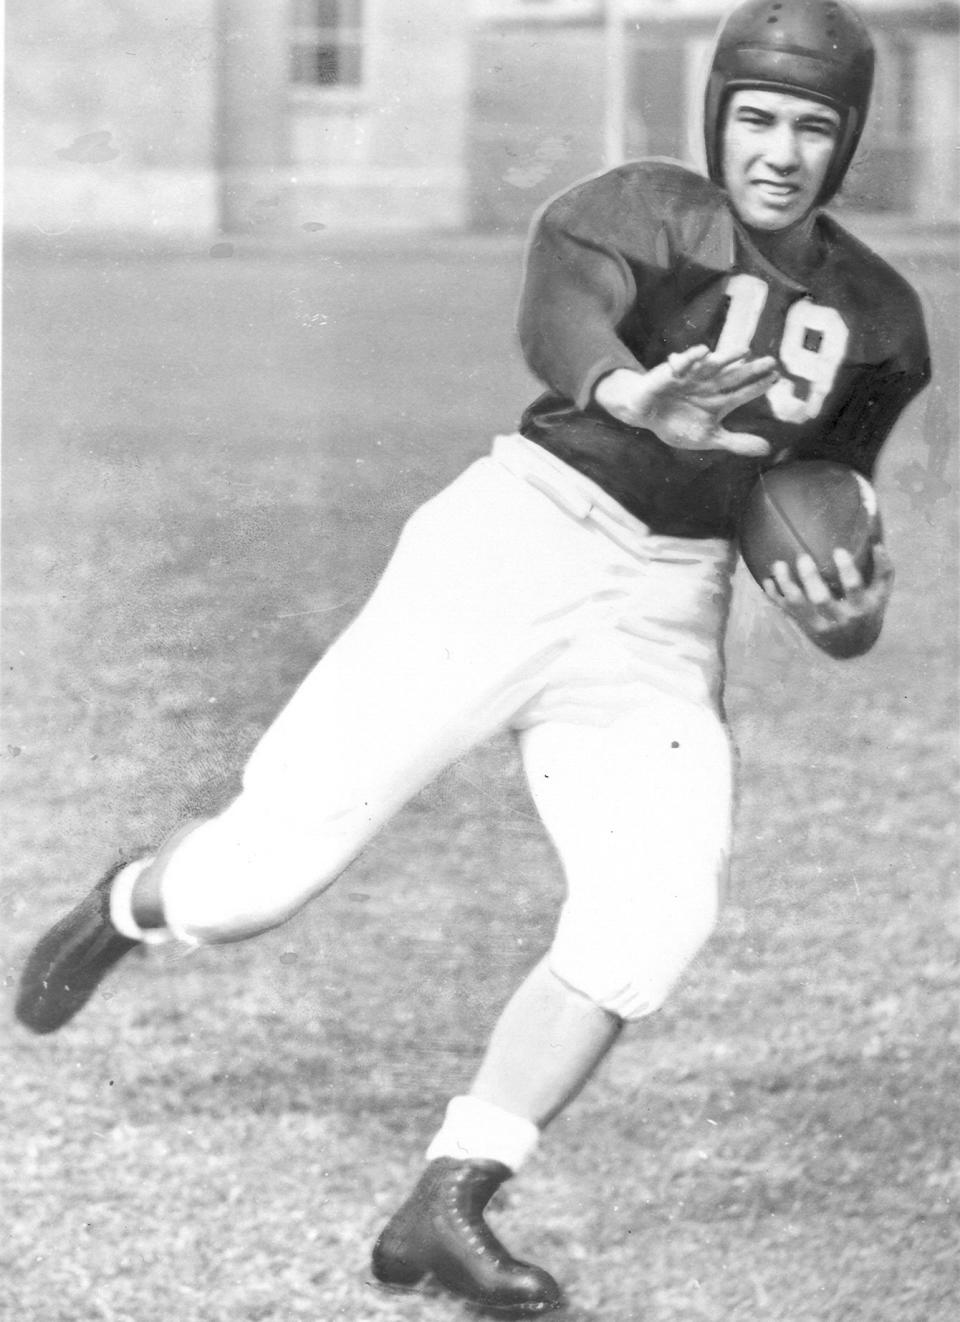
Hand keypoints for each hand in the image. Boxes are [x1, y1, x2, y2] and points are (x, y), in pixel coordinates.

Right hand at [593, 346, 778, 456]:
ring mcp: (692, 378)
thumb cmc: (677, 423)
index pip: (742, 393)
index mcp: (718, 401)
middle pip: (733, 377)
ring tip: (745, 350)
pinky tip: (704, 352)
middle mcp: (709, 386)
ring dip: (727, 358)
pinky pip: (683, 363)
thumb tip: (767, 449)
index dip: (758, 386)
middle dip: (750, 370)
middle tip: (771, 361)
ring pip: (713, 366)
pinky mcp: (671, 373)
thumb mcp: (708, 437)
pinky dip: (691, 357)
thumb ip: (736, 442)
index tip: (777, 377)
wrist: (645, 414)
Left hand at [763, 544, 894, 658]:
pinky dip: (775, 596)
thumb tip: (877, 541)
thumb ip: (882, 568)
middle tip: (802, 557)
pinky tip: (768, 581)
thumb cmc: (869, 610)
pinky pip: (786, 610)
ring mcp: (819, 624)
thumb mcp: (881, 594)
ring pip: (798, 605)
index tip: (838, 550)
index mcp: (861, 607)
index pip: (853, 587)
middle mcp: (839, 618)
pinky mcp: (804, 626)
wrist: (854, 647)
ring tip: (778, 564)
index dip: (845, 569)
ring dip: (786, 584)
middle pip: (820, 599)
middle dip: (809, 578)